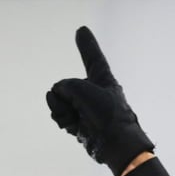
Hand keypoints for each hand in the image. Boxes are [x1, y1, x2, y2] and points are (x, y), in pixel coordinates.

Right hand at [46, 26, 153, 175]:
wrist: (115, 144)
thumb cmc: (107, 114)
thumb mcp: (82, 88)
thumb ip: (65, 86)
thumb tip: (61, 100)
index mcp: (104, 79)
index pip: (93, 58)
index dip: (87, 45)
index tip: (82, 31)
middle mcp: (94, 91)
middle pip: (67, 84)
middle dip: (67, 94)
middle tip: (87, 107)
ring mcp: (85, 107)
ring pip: (59, 99)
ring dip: (63, 108)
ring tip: (80, 117)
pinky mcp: (79, 121)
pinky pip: (59, 113)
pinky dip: (62, 118)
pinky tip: (73, 125)